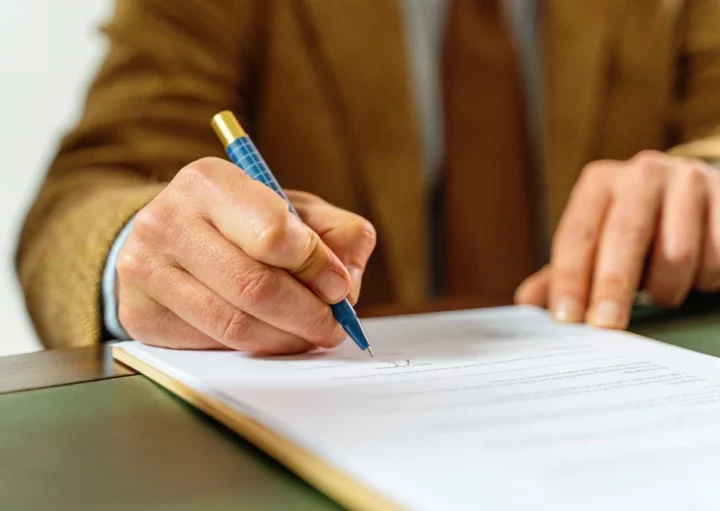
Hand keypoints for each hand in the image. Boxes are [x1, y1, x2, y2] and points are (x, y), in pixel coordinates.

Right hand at [116, 157, 375, 353]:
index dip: (316, 267)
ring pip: (234, 325)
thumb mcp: (292, 209)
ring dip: (285, 339)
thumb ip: (334, 233)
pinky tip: (269, 337)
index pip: (272, 233)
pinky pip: (210, 345)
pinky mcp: (138, 313)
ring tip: (309, 335)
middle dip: (308, 314)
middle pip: (254, 286)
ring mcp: (144, 270)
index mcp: (208, 182)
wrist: (169, 237)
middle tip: (333, 325)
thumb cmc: (241, 223)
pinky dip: (252, 348)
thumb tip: (347, 282)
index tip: (338, 286)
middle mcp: (166, 220)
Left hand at [516, 150, 719, 328]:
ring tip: (662, 294)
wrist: (700, 195)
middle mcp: (642, 174)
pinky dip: (704, 280)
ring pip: (676, 253)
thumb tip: (527, 303)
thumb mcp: (598, 241)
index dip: (570, 279)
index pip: (578, 234)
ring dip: (667, 288)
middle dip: (613, 287)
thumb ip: (563, 271)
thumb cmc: (638, 229)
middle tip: (607, 326)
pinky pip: (716, 255)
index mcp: (600, 182)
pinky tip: (696, 278)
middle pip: (623, 237)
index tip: (567, 318)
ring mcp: (688, 180)